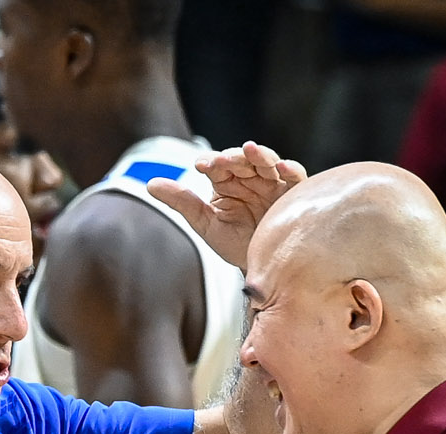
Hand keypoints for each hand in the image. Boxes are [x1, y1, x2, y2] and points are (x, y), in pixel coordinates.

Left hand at [148, 141, 304, 270]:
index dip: (212, 162)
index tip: (202, 166)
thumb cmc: (233, 245)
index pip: (219, 165)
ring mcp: (272, 184)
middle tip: (224, 160)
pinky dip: (290, 169)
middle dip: (235, 157)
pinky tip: (281, 168)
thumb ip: (181, 202)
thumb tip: (150, 184)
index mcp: (228, 182)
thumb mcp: (205, 224)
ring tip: (251, 150)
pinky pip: (295, 177)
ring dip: (260, 155)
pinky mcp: (292, 194)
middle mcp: (250, 178)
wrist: (259, 269)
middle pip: (244, 158)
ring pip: (268, 161)